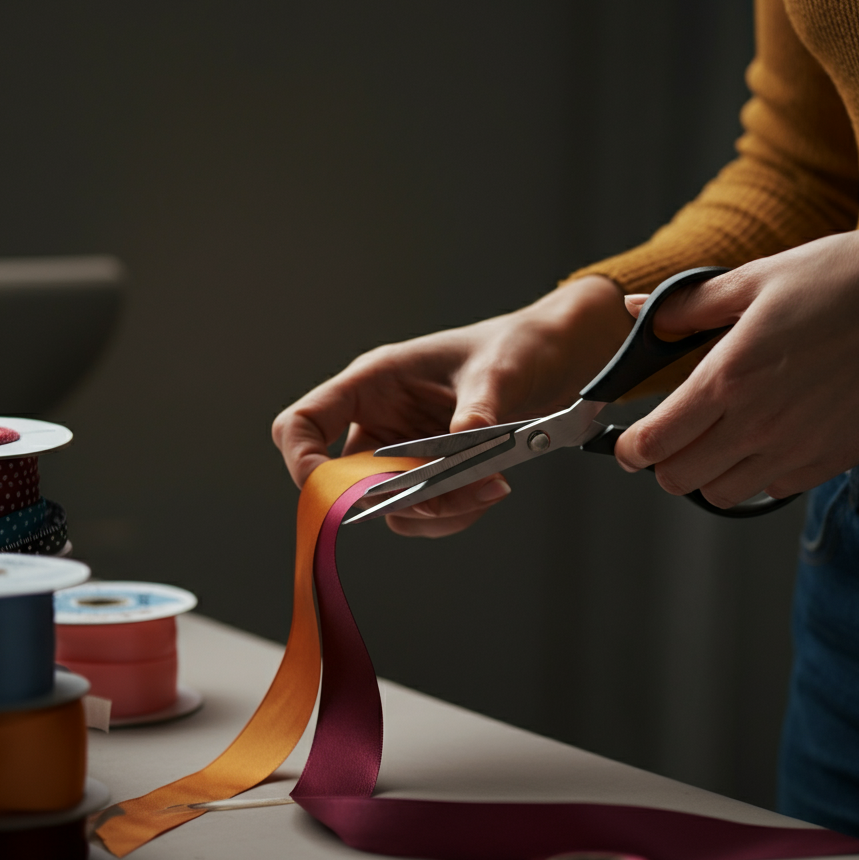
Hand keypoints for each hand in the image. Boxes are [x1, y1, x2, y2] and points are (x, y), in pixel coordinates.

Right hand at [272, 275, 629, 535]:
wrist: (555, 361)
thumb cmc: (517, 347)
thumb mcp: (499, 371)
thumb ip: (479, 408)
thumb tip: (468, 438)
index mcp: (375, 382)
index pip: (303, 424)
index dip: (303, 463)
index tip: (333, 496)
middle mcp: (380, 419)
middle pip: (350, 482)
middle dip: (398, 498)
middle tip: (450, 498)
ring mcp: (405, 449)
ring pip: (391, 506)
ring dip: (435, 511)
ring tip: (488, 489)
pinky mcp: (433, 472)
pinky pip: (425, 512)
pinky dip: (454, 513)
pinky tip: (490, 490)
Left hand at [615, 209, 858, 506]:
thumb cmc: (843, 279)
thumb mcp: (756, 278)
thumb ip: (688, 306)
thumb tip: (636, 310)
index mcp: (729, 377)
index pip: (654, 442)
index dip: (629, 448)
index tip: (629, 441)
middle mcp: (758, 423)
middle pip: (677, 479)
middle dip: (662, 462)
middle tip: (670, 437)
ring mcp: (797, 448)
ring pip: (721, 494)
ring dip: (707, 473)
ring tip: (718, 438)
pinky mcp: (830, 460)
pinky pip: (772, 489)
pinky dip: (756, 474)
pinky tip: (766, 437)